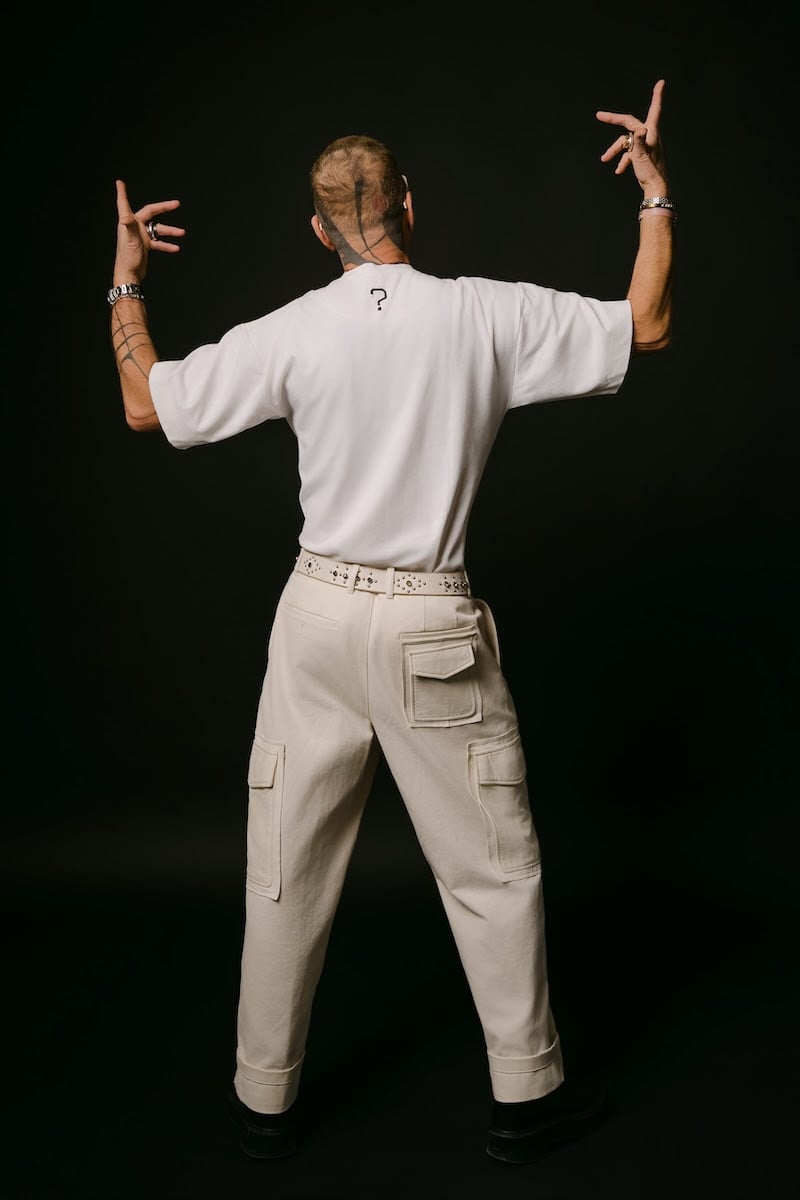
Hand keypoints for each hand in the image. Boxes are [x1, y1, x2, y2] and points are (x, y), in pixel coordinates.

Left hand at [114, 180, 184, 283]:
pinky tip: (176, 248)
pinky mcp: (146, 245)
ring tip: (182, 232)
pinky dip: (167, 244)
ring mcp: (141, 236)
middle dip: (164, 208)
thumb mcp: (131, 240)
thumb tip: (126, 217)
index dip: (122, 192)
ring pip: (158, 229)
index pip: (125, 203)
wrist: (130, 275)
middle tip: (176, 204)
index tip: (119, 183)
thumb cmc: (127, 258)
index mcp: (128, 222)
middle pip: (151, 213)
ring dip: (170, 231)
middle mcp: (134, 227)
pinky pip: (159, 242)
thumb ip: (130, 227)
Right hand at [596, 79, 667, 194]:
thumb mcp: (643, 155)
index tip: (661, 82)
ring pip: (625, 142)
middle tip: (599, 115)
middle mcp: (648, 135)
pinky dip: (622, 160)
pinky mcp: (641, 155)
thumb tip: (640, 130)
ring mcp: (644, 145)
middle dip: (614, 120)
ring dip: (614, 151)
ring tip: (605, 159)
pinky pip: (628, 154)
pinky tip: (618, 170)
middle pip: (628, 125)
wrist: (655, 188)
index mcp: (651, 132)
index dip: (657, 95)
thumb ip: (640, 141)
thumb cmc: (650, 171)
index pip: (653, 109)